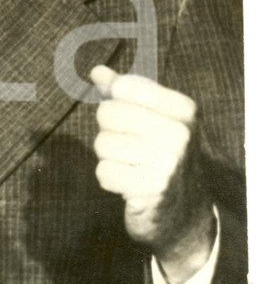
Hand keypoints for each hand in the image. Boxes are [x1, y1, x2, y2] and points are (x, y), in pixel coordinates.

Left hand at [90, 65, 214, 283]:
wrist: (185, 211)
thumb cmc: (161, 154)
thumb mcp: (153, 118)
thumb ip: (125, 92)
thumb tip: (97, 71)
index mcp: (184, 109)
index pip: (124, 86)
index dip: (116, 101)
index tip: (133, 118)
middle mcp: (180, 134)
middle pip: (107, 113)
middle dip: (110, 132)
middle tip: (133, 148)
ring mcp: (168, 163)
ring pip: (102, 144)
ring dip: (109, 158)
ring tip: (133, 167)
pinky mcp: (151, 190)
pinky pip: (103, 172)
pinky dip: (110, 180)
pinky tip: (131, 185)